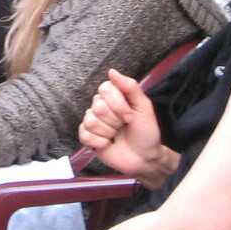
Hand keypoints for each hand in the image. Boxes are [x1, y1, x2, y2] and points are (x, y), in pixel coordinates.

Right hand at [79, 68, 175, 182]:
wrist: (144, 158)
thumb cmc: (146, 131)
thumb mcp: (144, 107)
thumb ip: (130, 87)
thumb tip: (111, 71)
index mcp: (113, 96)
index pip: (104, 89)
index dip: (117, 104)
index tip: (129, 115)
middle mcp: (100, 106)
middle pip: (98, 106)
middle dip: (115, 120)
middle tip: (124, 126)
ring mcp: (92, 122)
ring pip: (91, 121)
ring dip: (108, 132)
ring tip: (116, 135)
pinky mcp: (87, 137)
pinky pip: (84, 135)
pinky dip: (99, 142)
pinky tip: (107, 143)